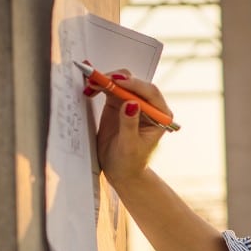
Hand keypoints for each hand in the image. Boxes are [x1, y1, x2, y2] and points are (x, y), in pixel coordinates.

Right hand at [89, 69, 172, 184]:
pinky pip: (110, 89)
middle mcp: (148, 106)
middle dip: (117, 79)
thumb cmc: (130, 162)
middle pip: (135, 84)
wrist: (120, 171)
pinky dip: (100, 86)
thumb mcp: (130, 146)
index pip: (150, 93)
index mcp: (160, 116)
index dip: (134, 84)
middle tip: (99, 79)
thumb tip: (131, 103)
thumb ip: (130, 124)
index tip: (117, 81)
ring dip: (106, 80)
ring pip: (121, 83)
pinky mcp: (118, 104)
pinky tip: (90, 88)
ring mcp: (132, 103)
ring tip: (91, 83)